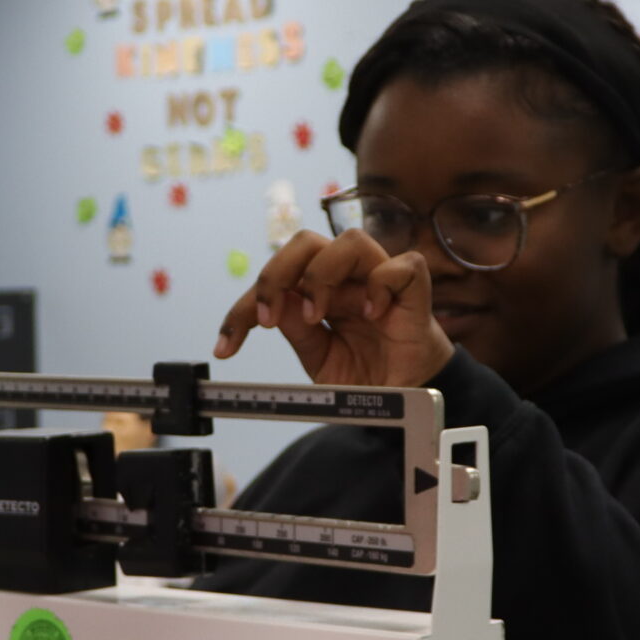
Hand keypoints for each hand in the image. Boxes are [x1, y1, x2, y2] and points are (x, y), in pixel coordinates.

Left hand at [212, 229, 452, 388]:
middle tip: (268, 319)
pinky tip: (372, 314)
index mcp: (318, 290)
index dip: (243, 309)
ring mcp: (379, 279)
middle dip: (276, 274)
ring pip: (350, 240)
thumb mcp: (320, 360)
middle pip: (305, 242)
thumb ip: (298, 332)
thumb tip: (273, 306)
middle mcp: (346, 277)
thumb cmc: (367, 372)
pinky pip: (402, 265)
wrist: (409, 399)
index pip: (275, 280)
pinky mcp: (414, 290)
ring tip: (319, 316)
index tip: (224, 348)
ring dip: (323, 275)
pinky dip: (381, 284)